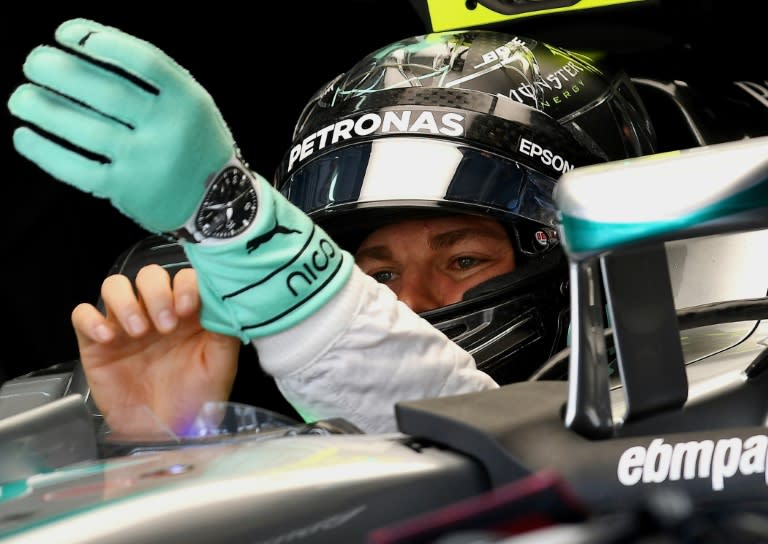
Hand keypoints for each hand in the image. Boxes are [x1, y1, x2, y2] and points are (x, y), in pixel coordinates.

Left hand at [7, 18, 233, 232]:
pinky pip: (78, 169)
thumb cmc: (193, 144)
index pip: (141, 60)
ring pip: (86, 129)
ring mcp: (147, 162)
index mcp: (188, 101)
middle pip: (106, 92)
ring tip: (20, 97)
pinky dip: (46, 152)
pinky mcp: (127, 190)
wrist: (218, 204)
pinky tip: (25, 137)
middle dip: (60, 71)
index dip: (98, 40)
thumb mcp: (190, 105)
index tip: (65, 33)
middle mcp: (169, 130)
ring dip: (44, 109)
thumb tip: (83, 42)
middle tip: (33, 62)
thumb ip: (152, 79)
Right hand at [71, 265, 239, 436]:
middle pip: (149, 276)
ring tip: (137, 331)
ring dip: (125, 302)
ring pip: (115, 286)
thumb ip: (225, 330)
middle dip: (157, 294)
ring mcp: (125, 325)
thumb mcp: (220, 366)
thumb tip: (227, 298)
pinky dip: (91, 319)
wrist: (165, 434)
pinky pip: (82, 315)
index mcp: (188, 314)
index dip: (186, 285)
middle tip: (165, 326)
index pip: (184, 277)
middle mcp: (156, 313)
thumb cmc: (196, 400)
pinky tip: (107, 338)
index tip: (189, 308)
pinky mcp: (96, 344)